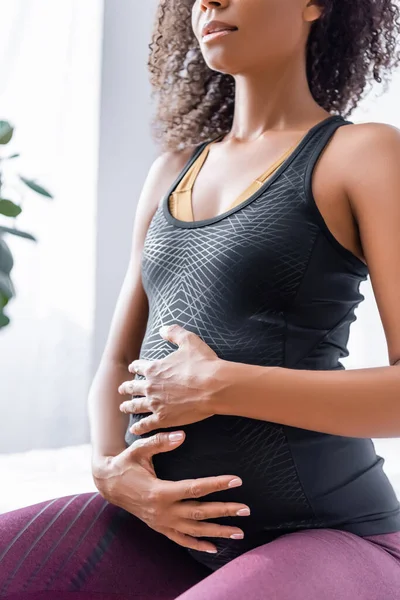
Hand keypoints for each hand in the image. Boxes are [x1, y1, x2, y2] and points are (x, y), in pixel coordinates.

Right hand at [92, 431, 249, 553]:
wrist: (108, 483)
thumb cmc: (126, 463)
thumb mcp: (138, 449)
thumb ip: (160, 441)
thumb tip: (181, 434)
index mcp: (159, 491)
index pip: (195, 488)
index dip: (217, 484)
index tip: (236, 480)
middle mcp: (162, 511)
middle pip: (199, 512)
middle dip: (224, 511)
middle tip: (246, 508)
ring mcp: (161, 522)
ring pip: (194, 530)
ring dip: (218, 531)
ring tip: (239, 532)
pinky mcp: (159, 527)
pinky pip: (181, 539)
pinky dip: (198, 544)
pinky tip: (214, 547)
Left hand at [118, 324, 227, 434]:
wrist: (214, 386)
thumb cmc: (203, 363)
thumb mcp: (189, 341)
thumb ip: (174, 333)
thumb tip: (163, 328)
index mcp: (154, 368)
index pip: (138, 366)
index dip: (135, 367)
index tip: (132, 368)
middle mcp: (151, 386)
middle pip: (133, 387)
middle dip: (126, 387)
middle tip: (122, 389)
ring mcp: (155, 403)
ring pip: (136, 406)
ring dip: (128, 406)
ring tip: (123, 407)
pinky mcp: (163, 418)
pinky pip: (146, 424)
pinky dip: (139, 428)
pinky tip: (134, 429)